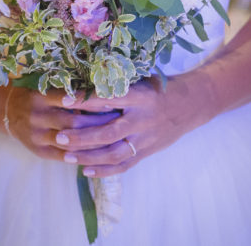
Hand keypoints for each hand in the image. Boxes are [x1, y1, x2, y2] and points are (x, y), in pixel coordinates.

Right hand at [6, 87, 119, 159]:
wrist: (7, 112)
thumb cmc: (36, 94)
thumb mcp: (46, 86)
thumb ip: (68, 90)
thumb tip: (101, 89)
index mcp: (41, 97)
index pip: (71, 100)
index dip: (92, 101)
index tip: (113, 100)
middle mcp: (37, 117)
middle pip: (73, 123)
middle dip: (98, 122)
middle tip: (119, 119)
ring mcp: (37, 136)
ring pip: (70, 143)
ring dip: (93, 142)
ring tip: (114, 137)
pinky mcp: (38, 151)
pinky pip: (63, 156)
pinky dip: (81, 155)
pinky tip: (98, 152)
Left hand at [55, 71, 216, 176]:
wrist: (190, 104)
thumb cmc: (159, 87)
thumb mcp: (141, 80)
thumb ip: (118, 85)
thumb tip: (84, 84)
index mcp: (139, 97)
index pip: (108, 99)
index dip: (85, 100)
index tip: (64, 100)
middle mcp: (141, 120)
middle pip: (108, 132)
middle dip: (82, 137)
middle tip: (60, 136)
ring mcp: (145, 139)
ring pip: (114, 153)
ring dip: (89, 156)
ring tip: (67, 156)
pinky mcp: (147, 152)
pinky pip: (124, 165)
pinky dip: (105, 170)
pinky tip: (86, 171)